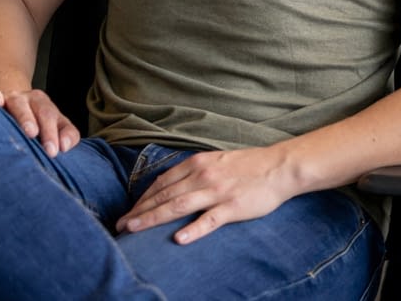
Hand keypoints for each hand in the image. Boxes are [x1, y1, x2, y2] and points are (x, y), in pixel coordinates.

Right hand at [0, 87, 80, 156]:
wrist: (11, 103)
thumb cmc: (35, 122)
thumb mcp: (56, 126)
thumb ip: (68, 135)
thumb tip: (65, 146)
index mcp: (47, 107)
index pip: (56, 120)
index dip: (57, 135)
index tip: (55, 153)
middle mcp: (32, 100)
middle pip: (43, 111)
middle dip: (47, 130)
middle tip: (49, 150)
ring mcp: (14, 98)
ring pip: (20, 104)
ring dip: (25, 117)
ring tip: (30, 132)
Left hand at [117, 145, 296, 243]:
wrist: (279, 166)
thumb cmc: (248, 165)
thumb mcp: (216, 161)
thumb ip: (194, 172)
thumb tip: (171, 185)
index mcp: (197, 164)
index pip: (162, 183)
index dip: (142, 199)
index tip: (128, 212)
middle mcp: (202, 176)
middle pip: (164, 196)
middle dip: (139, 211)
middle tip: (121, 226)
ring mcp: (216, 192)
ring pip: (178, 206)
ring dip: (153, 218)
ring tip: (134, 230)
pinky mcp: (232, 207)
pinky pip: (209, 220)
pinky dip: (193, 229)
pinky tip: (178, 239)